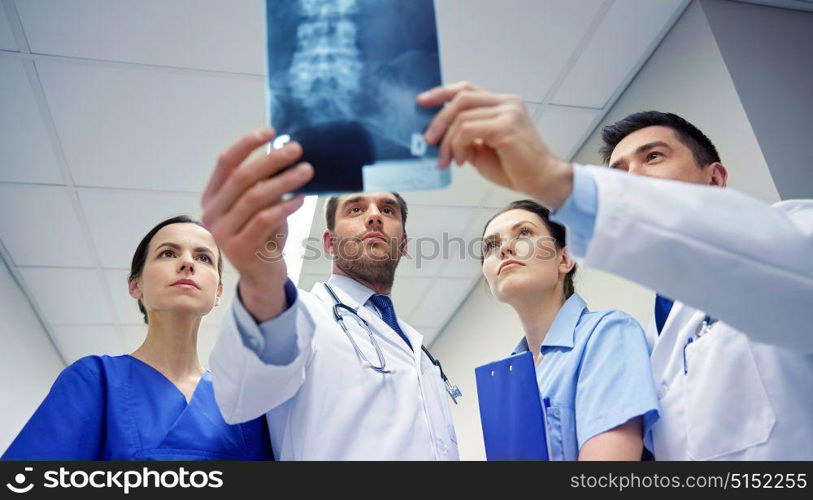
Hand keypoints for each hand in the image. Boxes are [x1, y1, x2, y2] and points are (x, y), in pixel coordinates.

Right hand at [201, 129, 312, 320]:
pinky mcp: (239, 248)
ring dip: (283, 181)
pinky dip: (285, 206)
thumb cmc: (264, 234)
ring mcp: (222, 232)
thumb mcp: (261, 205)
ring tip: (307, 171)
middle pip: (241, 177)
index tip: (272, 132)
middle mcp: (211, 213)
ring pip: (254, 197)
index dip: (247, 144)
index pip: (225, 163)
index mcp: (212, 197)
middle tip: (297, 149)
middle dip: (271, 160)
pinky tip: (300, 198)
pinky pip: (264, 219)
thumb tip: (285, 150)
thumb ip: (264, 182)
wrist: (262, 275)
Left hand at [417, 81, 573, 208]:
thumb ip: (465, 136)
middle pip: (461, 98)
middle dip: (439, 120)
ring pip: (462, 118)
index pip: (467, 89)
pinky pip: (468, 130)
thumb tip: (438, 135)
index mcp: (502, 104)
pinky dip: (458, 146)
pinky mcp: (506, 126)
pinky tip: (462, 161)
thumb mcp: (482, 148)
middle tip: (428, 141)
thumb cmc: (515, 168)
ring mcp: (508, 112)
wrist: (542, 181)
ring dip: (448, 142)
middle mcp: (507, 102)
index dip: (441, 93)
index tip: (421, 102)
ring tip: (448, 161)